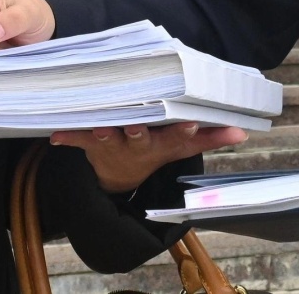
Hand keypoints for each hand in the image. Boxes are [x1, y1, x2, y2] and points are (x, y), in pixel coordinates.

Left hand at [52, 122, 249, 193]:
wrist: (120, 176)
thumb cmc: (155, 149)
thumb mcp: (182, 147)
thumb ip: (212, 137)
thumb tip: (243, 131)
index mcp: (161, 144)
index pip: (177, 138)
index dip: (184, 133)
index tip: (192, 123)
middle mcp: (137, 145)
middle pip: (139, 139)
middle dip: (139, 132)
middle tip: (138, 125)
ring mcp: (113, 145)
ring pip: (108, 138)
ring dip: (103, 134)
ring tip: (99, 128)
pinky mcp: (92, 143)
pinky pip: (77, 140)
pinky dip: (67, 138)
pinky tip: (55, 136)